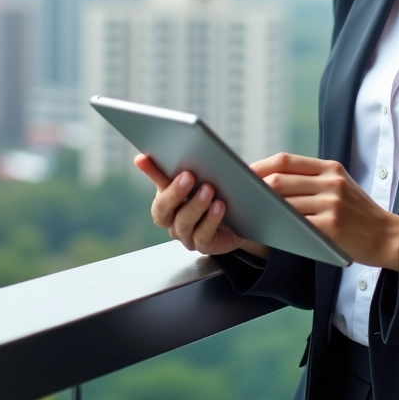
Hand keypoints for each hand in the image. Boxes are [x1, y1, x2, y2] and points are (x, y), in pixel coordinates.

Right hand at [134, 154, 268, 258]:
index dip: (150, 170)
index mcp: (172, 192)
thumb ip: (228, 163)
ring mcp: (185, 232)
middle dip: (173, 192)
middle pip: (162, 208)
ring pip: (182, 222)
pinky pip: (202, 236)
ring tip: (209, 190)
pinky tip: (219, 207)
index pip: (158, 180)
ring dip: (195, 205)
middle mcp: (173, 215)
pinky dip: (210, 220)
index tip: (142, 158)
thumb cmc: (231, 193)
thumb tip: (256, 155)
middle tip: (188, 176)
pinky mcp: (202, 245)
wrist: (248, 222)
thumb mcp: (230, 174)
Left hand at [251, 152, 398, 270]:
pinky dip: (278, 227)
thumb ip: (312, 180)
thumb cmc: (358, 214)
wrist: (388, 236)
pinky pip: (296, 225)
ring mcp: (332, 204)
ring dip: (263, 209)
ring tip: (248, 213)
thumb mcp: (340, 186)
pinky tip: (268, 230)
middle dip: (255, 188)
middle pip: (280, 179)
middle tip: (238, 195)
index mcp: (330, 168)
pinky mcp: (332, 227)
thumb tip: (270, 181)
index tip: (241, 173)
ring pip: (284, 203)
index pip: (286, 160)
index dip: (260, 165)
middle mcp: (331, 182)